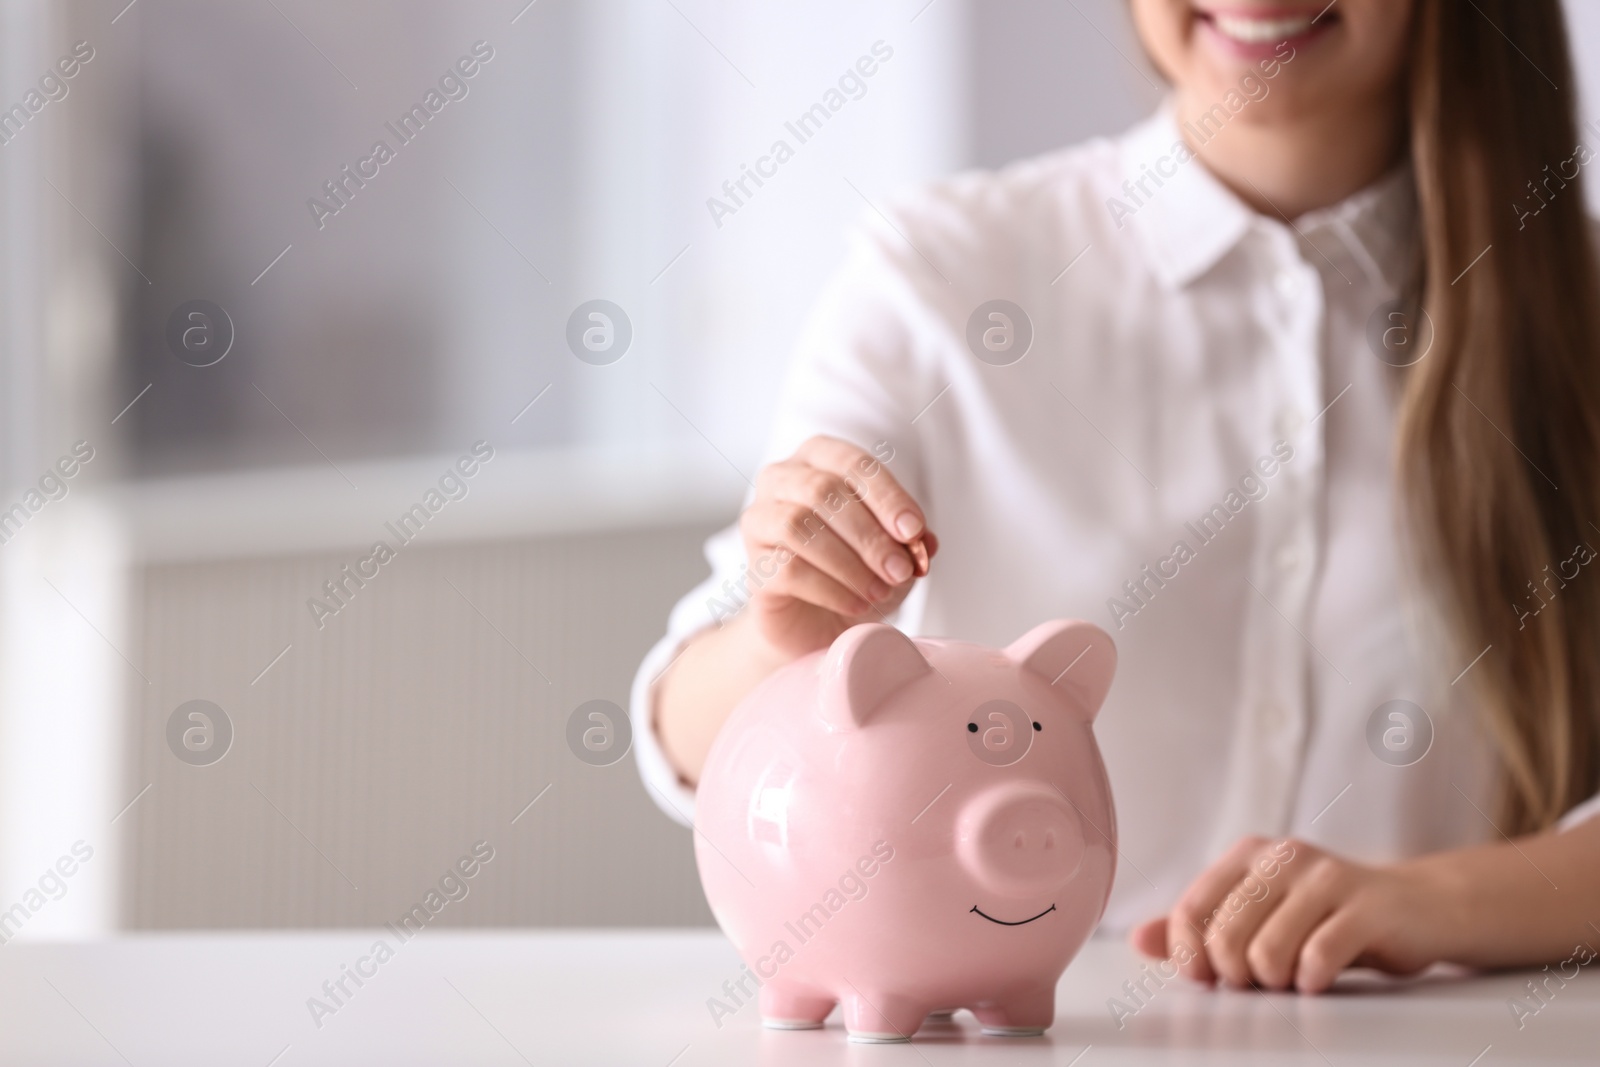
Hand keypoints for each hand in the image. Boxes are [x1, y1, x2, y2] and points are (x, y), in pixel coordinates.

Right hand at [739, 436, 935, 657]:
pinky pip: (786, 569)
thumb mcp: (895, 551)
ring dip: (848, 563)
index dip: (886, 496)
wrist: (819, 622)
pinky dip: (829, 589)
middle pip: (821, 491)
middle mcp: (781, 479)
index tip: (913, 531)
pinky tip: (855, 604)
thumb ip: (910, 540)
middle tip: (900, 569)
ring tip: (879, 591)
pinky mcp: (754, 566)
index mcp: (819, 458)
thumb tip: (924, 540)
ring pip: (797, 526)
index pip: (852, 464)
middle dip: (869, 534)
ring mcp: (760, 521)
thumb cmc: (856, 571)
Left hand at [1129, 836, 1450, 992]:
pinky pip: (1318, 955)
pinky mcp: (1366, 904)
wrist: (1418, 908)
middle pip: (1225, 937)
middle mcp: (1282, 856)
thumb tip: (1139, 940)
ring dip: (1277, 982)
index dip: (1191, 957)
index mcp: (1247, 855)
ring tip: (1293, 977)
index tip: (1211, 979)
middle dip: (1237, 976)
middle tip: (1262, 981)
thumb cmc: (1329, 916)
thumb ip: (1202, 927)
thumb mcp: (1261, 915)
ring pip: (1267, 952)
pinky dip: (1312, 980)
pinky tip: (1320, 978)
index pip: (1189, 910)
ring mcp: (1325, 876)